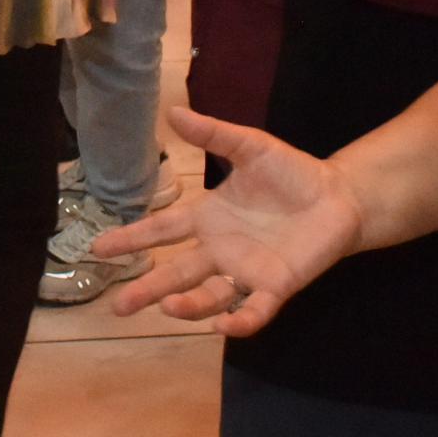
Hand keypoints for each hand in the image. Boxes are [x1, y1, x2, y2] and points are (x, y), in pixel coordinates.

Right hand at [93, 107, 366, 330]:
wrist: (339, 196)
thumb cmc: (292, 173)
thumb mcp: (250, 147)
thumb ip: (213, 134)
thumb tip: (173, 112)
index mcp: (208, 218)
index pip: (162, 230)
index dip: (131, 239)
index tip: (98, 249)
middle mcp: (220, 250)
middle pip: (176, 272)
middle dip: (148, 289)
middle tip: (119, 307)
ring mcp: (246, 271)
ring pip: (209, 296)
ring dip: (188, 306)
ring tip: (167, 308)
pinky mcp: (276, 286)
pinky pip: (253, 310)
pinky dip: (238, 320)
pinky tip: (222, 324)